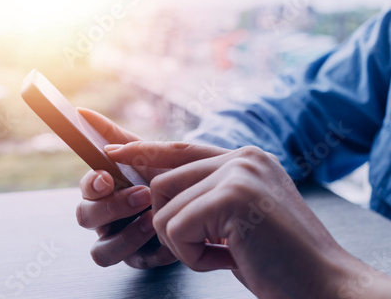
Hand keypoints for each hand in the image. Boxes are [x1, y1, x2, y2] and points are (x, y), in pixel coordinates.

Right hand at [74, 108, 176, 267]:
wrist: (220, 202)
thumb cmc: (182, 175)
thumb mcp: (157, 154)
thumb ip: (118, 136)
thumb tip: (82, 113)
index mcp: (107, 189)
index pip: (86, 187)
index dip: (91, 184)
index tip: (108, 176)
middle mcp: (107, 215)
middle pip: (85, 217)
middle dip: (112, 207)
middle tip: (144, 195)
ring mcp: (121, 238)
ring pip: (101, 250)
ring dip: (127, 235)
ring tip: (155, 221)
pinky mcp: (140, 259)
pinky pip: (132, 262)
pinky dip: (151, 250)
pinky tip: (172, 237)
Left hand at [107, 142, 390, 297]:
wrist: (324, 285)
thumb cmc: (279, 261)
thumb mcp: (239, 219)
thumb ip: (207, 196)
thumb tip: (156, 190)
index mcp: (245, 159)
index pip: (179, 148)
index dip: (142, 150)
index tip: (110, 149)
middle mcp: (242, 158)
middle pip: (160, 183)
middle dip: (171, 226)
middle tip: (214, 249)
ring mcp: (238, 174)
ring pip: (163, 208)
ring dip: (184, 244)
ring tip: (228, 254)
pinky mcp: (233, 197)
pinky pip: (176, 229)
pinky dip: (194, 257)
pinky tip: (230, 260)